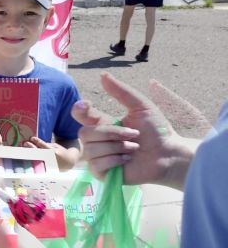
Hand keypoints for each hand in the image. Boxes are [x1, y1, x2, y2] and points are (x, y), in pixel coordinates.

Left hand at [22, 136, 78, 170]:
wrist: (69, 162)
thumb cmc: (62, 152)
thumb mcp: (55, 146)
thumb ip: (47, 145)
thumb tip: (36, 143)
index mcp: (53, 152)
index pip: (43, 145)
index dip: (37, 141)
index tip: (32, 138)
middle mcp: (50, 159)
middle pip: (38, 152)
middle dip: (31, 147)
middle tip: (26, 143)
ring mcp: (48, 164)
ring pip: (36, 158)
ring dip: (29, 154)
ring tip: (25, 149)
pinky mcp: (46, 169)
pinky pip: (37, 164)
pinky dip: (32, 160)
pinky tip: (27, 157)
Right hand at [71, 72, 192, 188]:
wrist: (168, 154)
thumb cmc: (157, 131)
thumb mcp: (141, 107)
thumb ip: (121, 92)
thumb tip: (102, 74)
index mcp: (102, 123)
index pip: (80, 114)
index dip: (79, 110)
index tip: (86, 105)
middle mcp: (97, 140)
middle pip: (84, 133)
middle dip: (111, 133)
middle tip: (133, 135)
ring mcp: (98, 157)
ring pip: (91, 149)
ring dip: (117, 147)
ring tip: (133, 149)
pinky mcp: (102, 173)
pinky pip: (96, 164)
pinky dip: (114, 160)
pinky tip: (127, 160)